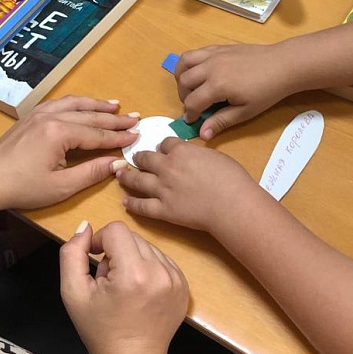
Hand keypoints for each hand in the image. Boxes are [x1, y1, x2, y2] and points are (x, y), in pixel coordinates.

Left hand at [0, 95, 138, 211]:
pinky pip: (59, 103)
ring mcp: (38, 114)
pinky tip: (83, 106)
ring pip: (74, 104)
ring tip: (115, 106)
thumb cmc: (23, 188)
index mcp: (59, 133)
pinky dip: (76, 103)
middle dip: (114, 118)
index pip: (97, 134)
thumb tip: (118, 163)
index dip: (118, 137)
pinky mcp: (30, 117)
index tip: (137, 136)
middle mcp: (50, 117)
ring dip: (96, 105)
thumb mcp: (62, 186)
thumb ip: (92, 172)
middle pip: (89, 116)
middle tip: (135, 118)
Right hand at [60, 221, 187, 353]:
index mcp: (134, 273)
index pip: (116, 230)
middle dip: (116, 253)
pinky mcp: (184, 285)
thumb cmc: (100, 329)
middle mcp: (160, 272)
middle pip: (132, 237)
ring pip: (147, 247)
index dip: (99, 241)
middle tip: (108, 281)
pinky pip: (162, 260)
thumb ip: (72, 254)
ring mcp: (176, 279)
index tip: (94, 260)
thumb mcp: (72, 292)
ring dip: (132, 259)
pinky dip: (149, 268)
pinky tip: (140, 290)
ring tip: (124, 287)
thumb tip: (85, 227)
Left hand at [117, 138, 265, 232]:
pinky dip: (132, 204)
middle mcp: (166, 167)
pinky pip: (142, 206)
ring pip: (137, 180)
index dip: (162, 146)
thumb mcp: (215, 155)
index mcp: (180, 151)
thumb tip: (191, 156)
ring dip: (126, 177)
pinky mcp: (163, 210)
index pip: (165, 143)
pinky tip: (126, 203)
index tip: (161, 149)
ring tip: (120, 175)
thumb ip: (197, 154)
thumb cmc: (232, 178)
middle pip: (145, 158)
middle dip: (139, 158)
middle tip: (135, 159)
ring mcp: (162, 189)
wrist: (231, 204)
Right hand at [175, 44, 293, 139]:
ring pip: (184, 62)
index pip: (192, 102)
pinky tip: (199, 72)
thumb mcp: (245, 111)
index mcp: (217, 85)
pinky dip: (190, 62)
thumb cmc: (266, 91)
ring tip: (189, 87)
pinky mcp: (218, 47)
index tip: (192, 120)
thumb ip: (221, 121)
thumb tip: (202, 135)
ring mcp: (213, 55)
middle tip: (193, 105)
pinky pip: (195, 52)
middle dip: (184, 96)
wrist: (282, 65)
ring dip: (181, 76)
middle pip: (184, 81)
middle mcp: (210, 67)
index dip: (190, 114)